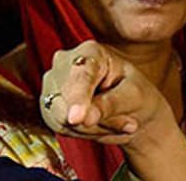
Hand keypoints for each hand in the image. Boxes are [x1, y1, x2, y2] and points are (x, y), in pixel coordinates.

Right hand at [39, 40, 167, 145]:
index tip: (77, 119)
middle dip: (95, 120)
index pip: (79, 76)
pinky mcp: (50, 109)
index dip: (77, 98)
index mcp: (90, 52)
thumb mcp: (133, 95)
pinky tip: (103, 126)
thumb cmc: (135, 93)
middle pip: (64, 100)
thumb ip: (109, 104)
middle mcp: (64, 65)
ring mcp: (53, 86)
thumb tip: (83, 119)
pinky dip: (86, 134)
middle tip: (130, 125)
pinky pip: (61, 129)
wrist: (131, 107)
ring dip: (94, 129)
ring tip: (121, 123)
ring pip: (61, 119)